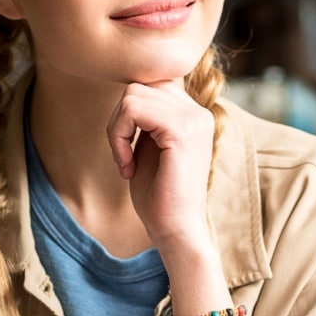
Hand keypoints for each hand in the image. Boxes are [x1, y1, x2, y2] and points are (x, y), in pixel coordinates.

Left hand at [107, 80, 215, 250]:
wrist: (177, 231)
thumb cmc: (160, 197)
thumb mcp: (149, 147)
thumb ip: (144, 118)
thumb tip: (127, 91)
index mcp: (194, 115)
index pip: (152, 85)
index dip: (129, 112)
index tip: (126, 147)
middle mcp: (198, 112)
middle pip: (140, 85)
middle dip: (119, 119)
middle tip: (121, 156)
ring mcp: (193, 119)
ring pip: (132, 95)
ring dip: (116, 129)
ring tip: (124, 161)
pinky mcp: (181, 131)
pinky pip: (132, 110)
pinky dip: (119, 136)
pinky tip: (126, 166)